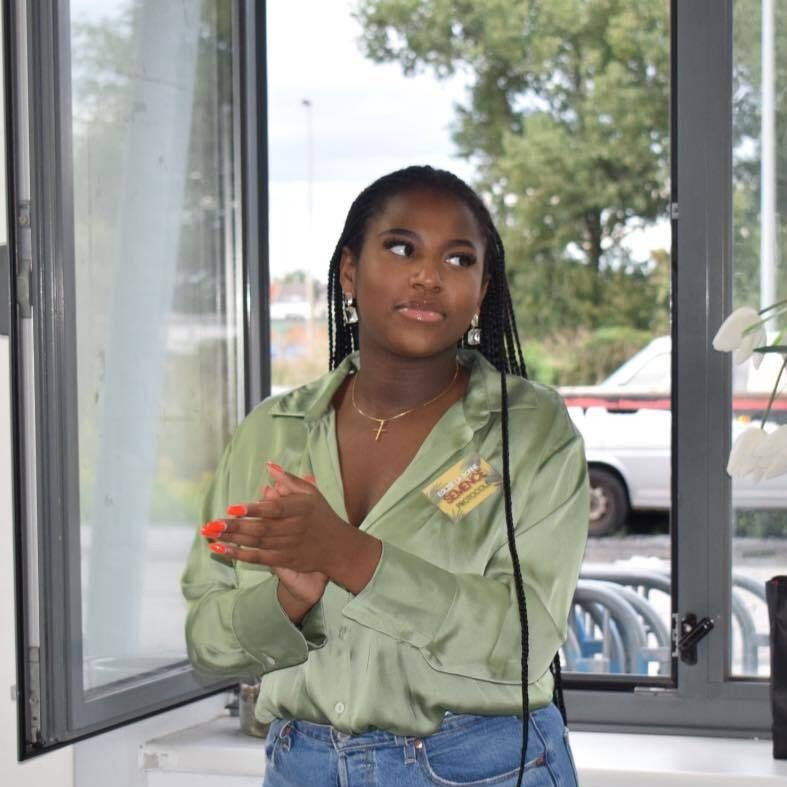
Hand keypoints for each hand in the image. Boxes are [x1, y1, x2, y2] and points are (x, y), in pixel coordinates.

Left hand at [201, 462, 381, 594]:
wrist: (339, 548)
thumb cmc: (322, 515)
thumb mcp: (311, 494)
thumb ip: (289, 480)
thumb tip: (268, 466)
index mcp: (300, 509)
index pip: (275, 509)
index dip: (253, 509)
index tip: (232, 507)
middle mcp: (294, 528)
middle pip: (261, 528)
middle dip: (234, 526)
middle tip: (211, 523)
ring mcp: (289, 546)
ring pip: (257, 543)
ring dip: (231, 539)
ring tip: (210, 534)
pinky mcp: (285, 560)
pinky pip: (258, 558)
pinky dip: (239, 554)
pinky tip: (221, 548)